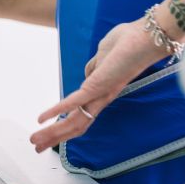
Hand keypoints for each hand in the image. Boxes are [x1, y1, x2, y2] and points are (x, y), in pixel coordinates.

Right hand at [30, 19, 165, 152]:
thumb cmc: (130, 41)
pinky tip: (42, 119)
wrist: (149, 37)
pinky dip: (57, 111)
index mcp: (104, 91)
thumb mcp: (105, 53)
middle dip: (55, 136)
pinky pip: (74, 101)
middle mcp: (102, 98)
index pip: (82, 115)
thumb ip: (95, 66)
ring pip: (74, 120)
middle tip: (36, 146)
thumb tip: (87, 75)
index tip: (50, 133)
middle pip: (76, 124)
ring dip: (53, 132)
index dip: (65, 125)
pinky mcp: (98, 86)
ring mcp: (101, 93)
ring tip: (35, 141)